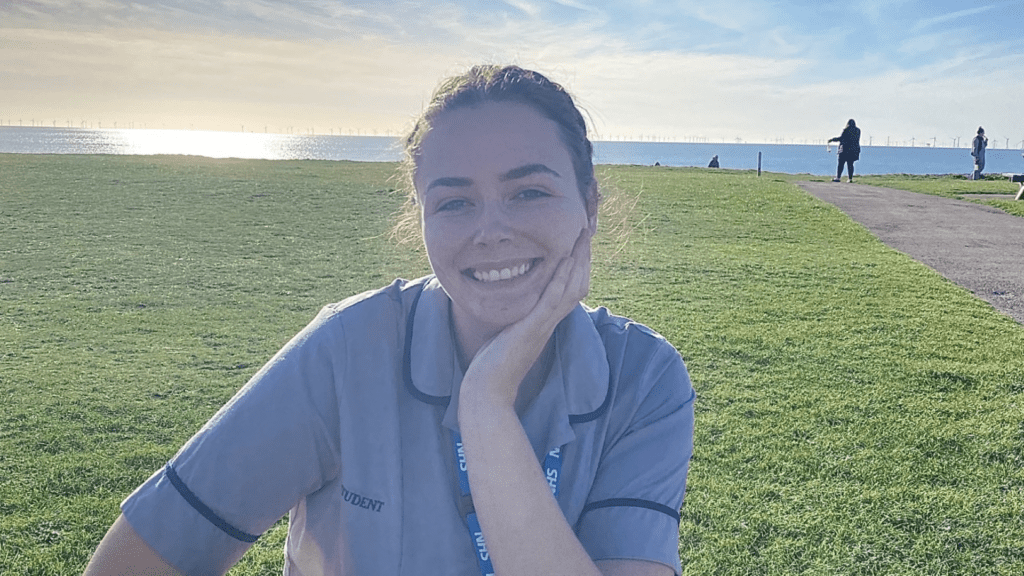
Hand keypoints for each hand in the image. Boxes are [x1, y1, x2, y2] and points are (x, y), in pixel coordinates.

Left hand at [459, 227, 591, 409]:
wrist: (487, 392)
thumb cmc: (493, 367)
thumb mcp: (508, 335)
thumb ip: (516, 321)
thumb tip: (514, 311)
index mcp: (545, 323)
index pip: (569, 290)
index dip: (576, 267)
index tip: (577, 244)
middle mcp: (549, 323)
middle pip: (577, 285)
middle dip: (582, 258)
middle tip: (585, 232)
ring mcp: (542, 326)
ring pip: (570, 289)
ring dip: (577, 262)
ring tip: (581, 238)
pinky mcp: (531, 329)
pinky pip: (551, 301)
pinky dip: (560, 279)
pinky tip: (565, 261)